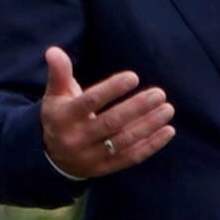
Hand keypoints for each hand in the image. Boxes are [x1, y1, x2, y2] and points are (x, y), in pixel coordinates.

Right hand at [40, 46, 173, 179]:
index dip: (112, 89)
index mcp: (64, 117)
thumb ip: (59, 73)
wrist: (52, 158)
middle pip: (111, 122)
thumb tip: (54, 50)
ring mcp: (91, 156)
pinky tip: (168, 131)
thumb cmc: (60, 116)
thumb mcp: (55, 95)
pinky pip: (131, 157)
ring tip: (167, 109)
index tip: (133, 77)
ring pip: (124, 141)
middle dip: (137, 108)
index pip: (90, 101)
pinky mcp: (105, 168)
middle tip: (159, 94)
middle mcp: (77, 138)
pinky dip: (151, 145)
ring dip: (149, 125)